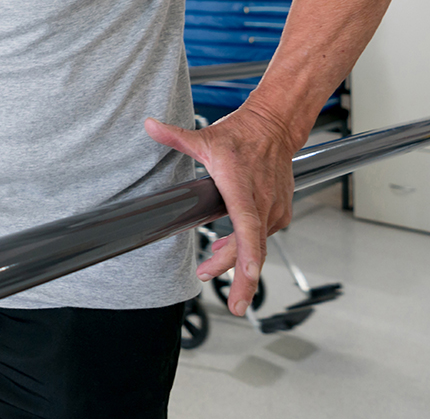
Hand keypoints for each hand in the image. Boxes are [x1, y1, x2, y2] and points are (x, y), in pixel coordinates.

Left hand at [145, 105, 302, 316]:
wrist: (274, 127)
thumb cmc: (241, 136)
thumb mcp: (204, 137)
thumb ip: (175, 136)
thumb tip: (150, 126)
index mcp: (242, 187)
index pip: (247, 225)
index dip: (248, 254)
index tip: (249, 276)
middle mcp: (262, 201)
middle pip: (252, 247)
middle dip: (243, 279)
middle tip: (231, 303)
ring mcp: (274, 208)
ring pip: (257, 244)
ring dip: (237, 261)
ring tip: (210, 268)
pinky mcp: (279, 212)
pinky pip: (262, 237)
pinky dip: (247, 247)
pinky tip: (229, 250)